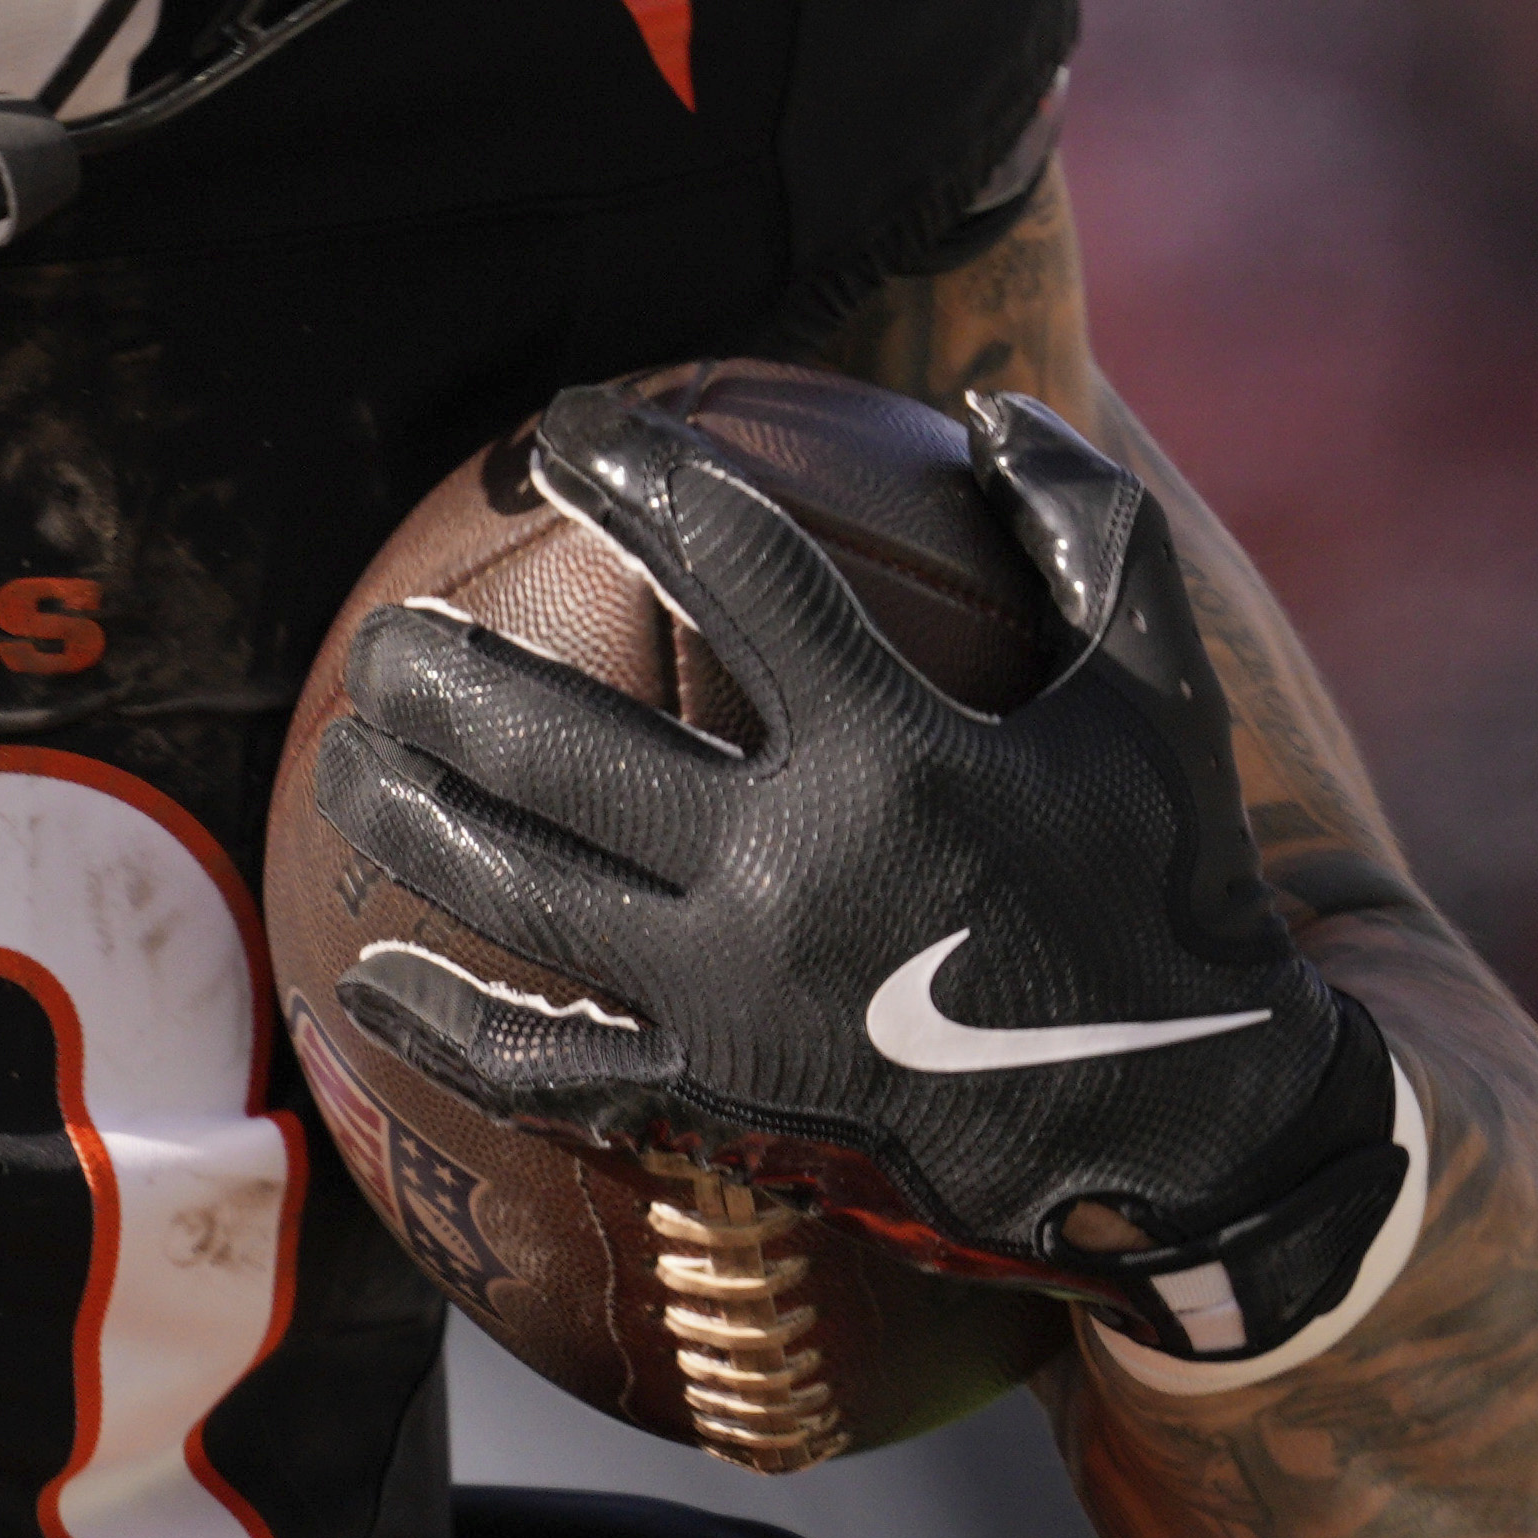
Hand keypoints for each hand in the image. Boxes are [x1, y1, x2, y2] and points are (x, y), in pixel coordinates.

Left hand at [306, 383, 1414, 1369]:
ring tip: (341, 756)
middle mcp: (796, 867)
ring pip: (518, 886)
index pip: (736, 566)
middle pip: (559, 745)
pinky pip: (546, 1063)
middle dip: (441, 677)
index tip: (563, 431)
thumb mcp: (1162, 702)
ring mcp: (743, 992)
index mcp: (900, 751)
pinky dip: (442, 1023)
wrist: (1195, 1131)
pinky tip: (363, 973)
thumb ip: (1092, 536)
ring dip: (406, 815)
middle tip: (386, 636)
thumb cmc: (1168, 892)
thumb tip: (990, 406)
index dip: (637, 475)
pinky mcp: (723, 1094)